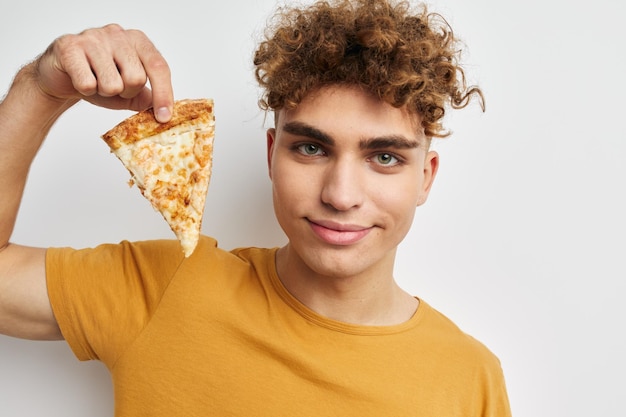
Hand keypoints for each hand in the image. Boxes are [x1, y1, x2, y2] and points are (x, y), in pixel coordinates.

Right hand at [35, 24, 173, 121]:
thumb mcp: (129, 91)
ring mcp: (93, 37)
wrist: (61, 76)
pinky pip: (88, 84)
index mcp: (137, 40)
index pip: (158, 66)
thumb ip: (148, 98)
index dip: (163, 94)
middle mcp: (117, 34)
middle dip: (125, 92)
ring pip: (112, 84)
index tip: (164, 117)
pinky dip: (85, 90)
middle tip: (112, 86)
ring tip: (96, 82)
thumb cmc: (98, 79)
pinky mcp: (70, 47)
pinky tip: (79, 80)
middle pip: (136, 78)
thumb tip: (164, 112)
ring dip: (104, 92)